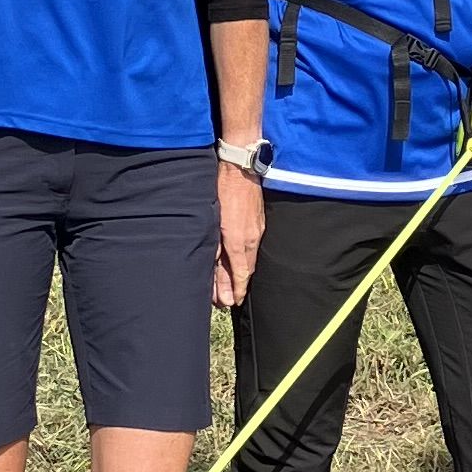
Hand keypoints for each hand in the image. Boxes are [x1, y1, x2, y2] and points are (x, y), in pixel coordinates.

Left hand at [213, 160, 265, 309]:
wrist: (240, 168)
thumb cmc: (222, 193)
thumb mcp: (213, 225)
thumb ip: (214, 251)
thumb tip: (215, 274)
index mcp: (240, 242)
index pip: (241, 275)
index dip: (236, 291)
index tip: (231, 303)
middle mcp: (252, 239)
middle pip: (246, 269)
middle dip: (236, 286)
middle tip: (226, 299)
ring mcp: (257, 229)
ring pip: (249, 257)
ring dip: (240, 272)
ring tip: (230, 283)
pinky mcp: (258, 220)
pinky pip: (252, 245)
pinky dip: (244, 257)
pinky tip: (237, 258)